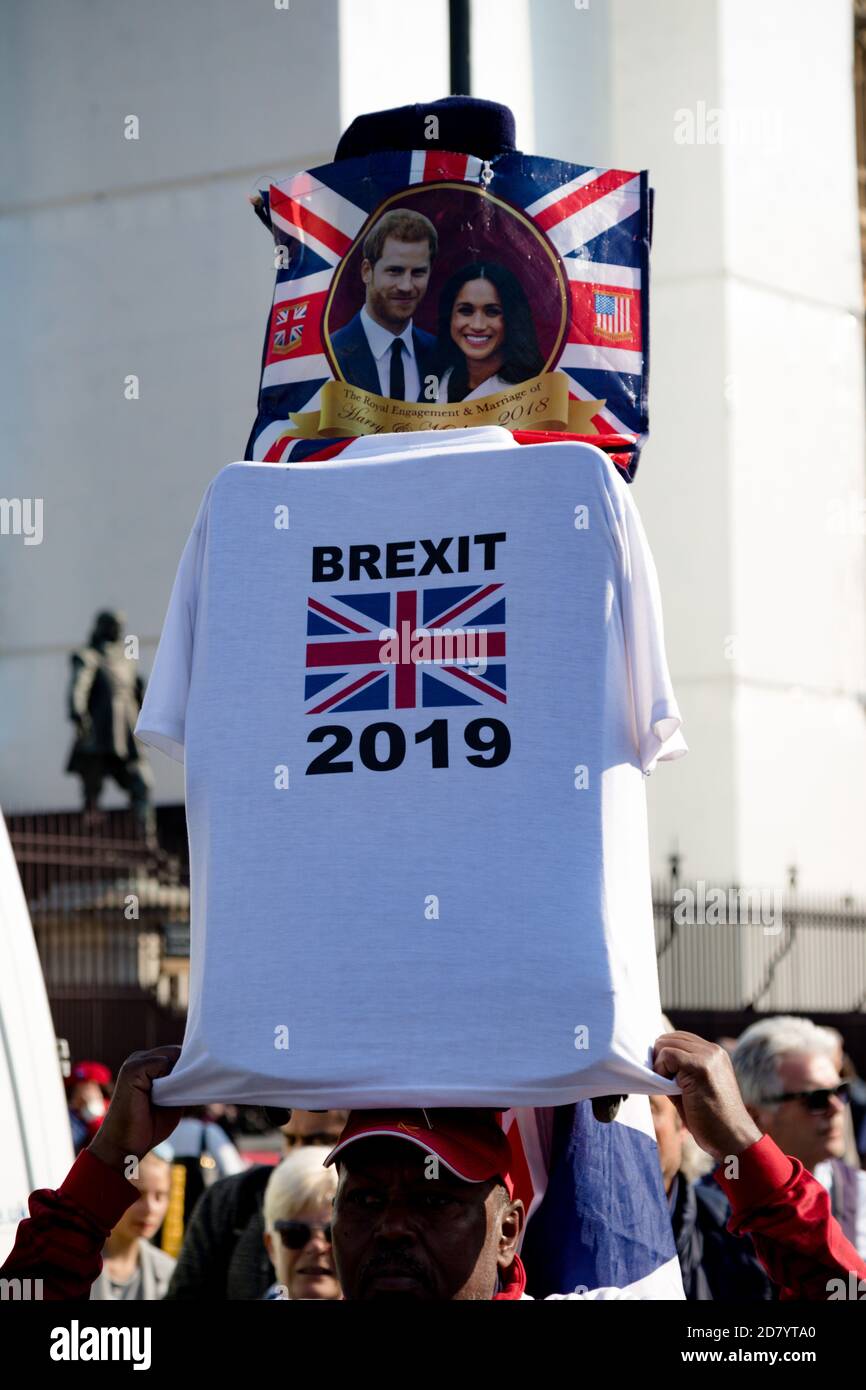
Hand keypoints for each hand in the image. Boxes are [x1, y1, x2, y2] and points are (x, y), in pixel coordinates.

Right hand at [88, 1046, 186, 1174]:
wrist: (124, 1146)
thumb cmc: (148, 1127)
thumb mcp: (172, 1100)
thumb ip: (181, 1083)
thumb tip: (202, 1070)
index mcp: (147, 1063)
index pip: (177, 1053)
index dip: (190, 1067)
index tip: (196, 1082)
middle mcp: (140, 1058)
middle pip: (176, 1051)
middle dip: (187, 1069)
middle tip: (186, 1092)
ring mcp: (135, 1062)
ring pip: (172, 1055)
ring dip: (179, 1074)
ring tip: (172, 1097)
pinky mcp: (133, 1069)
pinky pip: (163, 1062)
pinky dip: (170, 1078)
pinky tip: (163, 1095)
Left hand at [652, 1031, 761, 1162]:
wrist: (733, 1138)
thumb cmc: (712, 1120)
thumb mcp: (694, 1089)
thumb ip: (678, 1072)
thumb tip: (653, 1061)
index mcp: (714, 1054)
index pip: (680, 1038)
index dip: (666, 1053)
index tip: (663, 1074)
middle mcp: (713, 1050)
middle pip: (670, 1038)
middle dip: (660, 1058)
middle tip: (664, 1082)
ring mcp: (708, 1056)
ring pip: (666, 1044)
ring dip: (660, 1065)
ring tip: (669, 1086)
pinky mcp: (701, 1066)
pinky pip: (667, 1055)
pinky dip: (660, 1070)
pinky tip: (670, 1088)